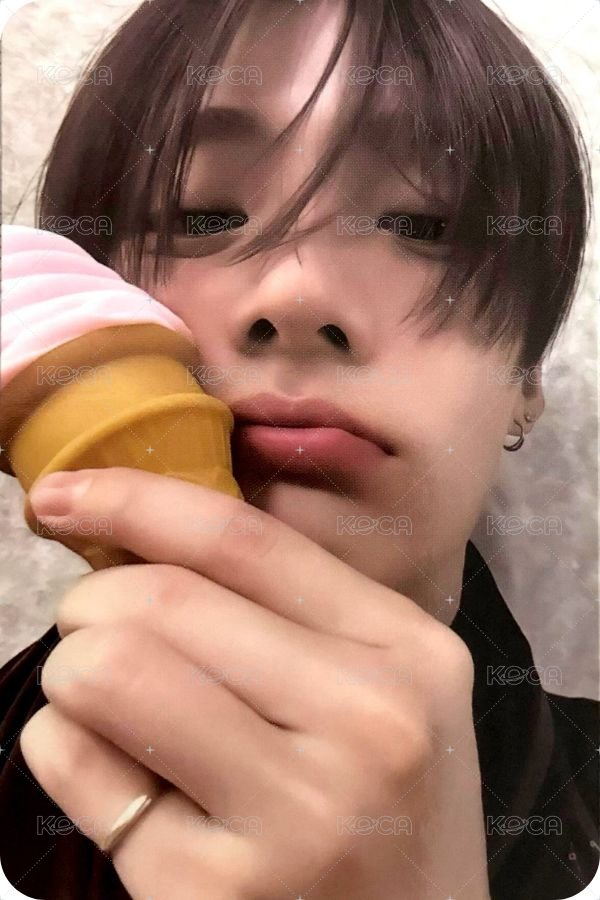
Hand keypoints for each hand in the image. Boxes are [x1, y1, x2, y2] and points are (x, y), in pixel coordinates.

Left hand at [21, 468, 489, 898]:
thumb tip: (136, 534)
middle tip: (94, 630)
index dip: (134, 498)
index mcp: (405, 649)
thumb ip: (284, 610)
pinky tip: (112, 775)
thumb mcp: (376, 688)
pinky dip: (63, 749)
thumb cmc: (383, 807)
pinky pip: (75, 766)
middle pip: (160, 600)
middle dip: (91, 601)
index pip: (243, 540)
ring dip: (72, 671)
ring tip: (102, 702)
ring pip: (105, 669)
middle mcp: (367, 722)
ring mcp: (294, 814)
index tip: (63, 495)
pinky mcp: (212, 893)